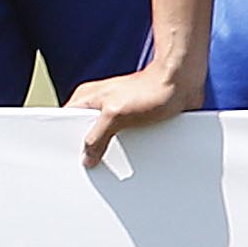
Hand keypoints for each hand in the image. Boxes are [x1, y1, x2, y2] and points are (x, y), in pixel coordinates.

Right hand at [66, 46, 202, 168]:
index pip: (65, 121)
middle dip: (91, 148)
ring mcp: (119, 112)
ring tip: (116, 159)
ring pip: (108, 137)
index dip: (66, 139)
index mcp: (88, 98)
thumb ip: (97, 137)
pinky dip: (130, 148)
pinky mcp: (136, 119)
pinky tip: (135, 155)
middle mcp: (101, 104)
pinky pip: (127, 138)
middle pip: (87, 132)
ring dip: (113, 148)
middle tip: (94, 162)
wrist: (182, 84)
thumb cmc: (152, 89)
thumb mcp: (116, 115)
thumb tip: (87, 156)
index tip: (70, 157)